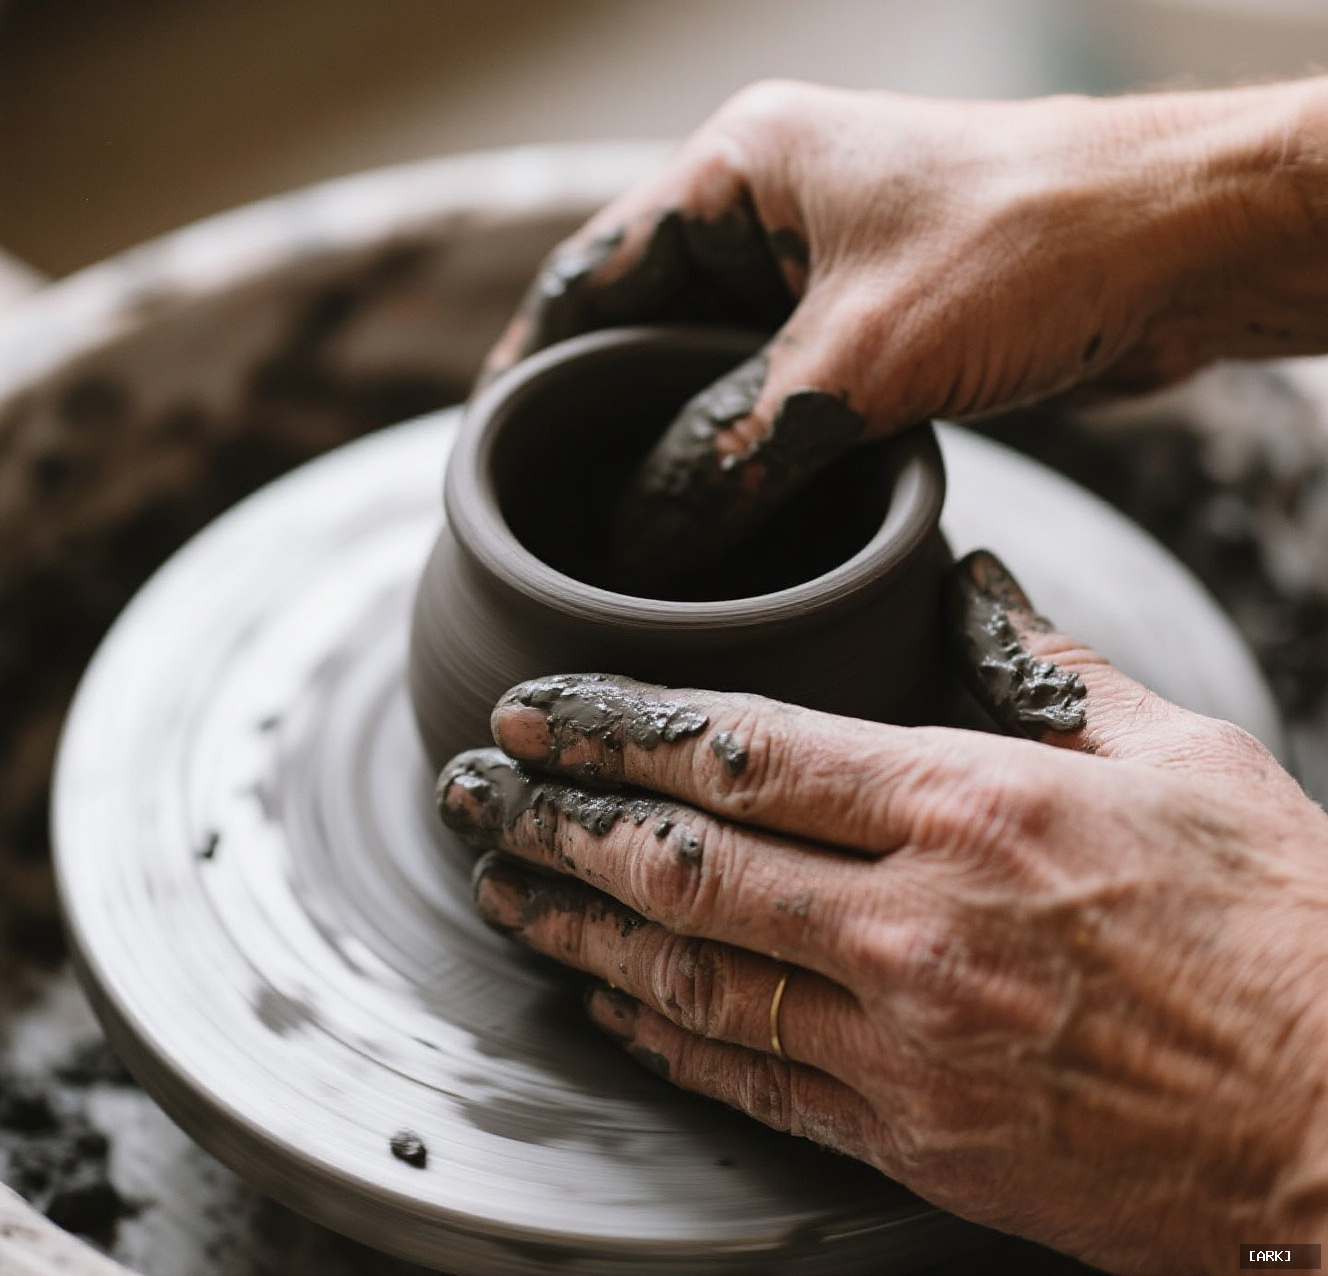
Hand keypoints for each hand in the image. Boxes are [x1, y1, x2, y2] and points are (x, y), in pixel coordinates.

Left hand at [437, 551, 1327, 1274]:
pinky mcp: (914, 1140)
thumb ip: (1048, 670)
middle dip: (558, 820)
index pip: (744, 751)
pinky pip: (750, 1080)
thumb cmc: (1279, 925)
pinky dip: (660, 1035)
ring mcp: (905, 1045)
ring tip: (498, 888)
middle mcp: (917, 925)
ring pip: (691, 977)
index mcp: (974, 808)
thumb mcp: (1180, 757)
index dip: (616, 728)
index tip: (535, 710)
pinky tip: (602, 1003)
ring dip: (577, 929)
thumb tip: (974, 593)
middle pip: (684, 864)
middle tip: (474, 790)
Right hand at [483, 78, 1327, 593]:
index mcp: (739, 171)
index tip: (492, 450)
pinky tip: (731, 512)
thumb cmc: (1029, 247)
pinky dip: (753, 448)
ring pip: (716, 367)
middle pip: (643, 327)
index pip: (588, 276)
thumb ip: (729, 452)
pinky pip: (784, 390)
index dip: (529, 365)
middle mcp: (773, 209)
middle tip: (559, 512)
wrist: (1183, 243)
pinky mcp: (880, 315)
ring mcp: (827, 263)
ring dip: (681, 441)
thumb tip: (641, 543)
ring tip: (630, 529)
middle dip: (603, 418)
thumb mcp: (851, 365)